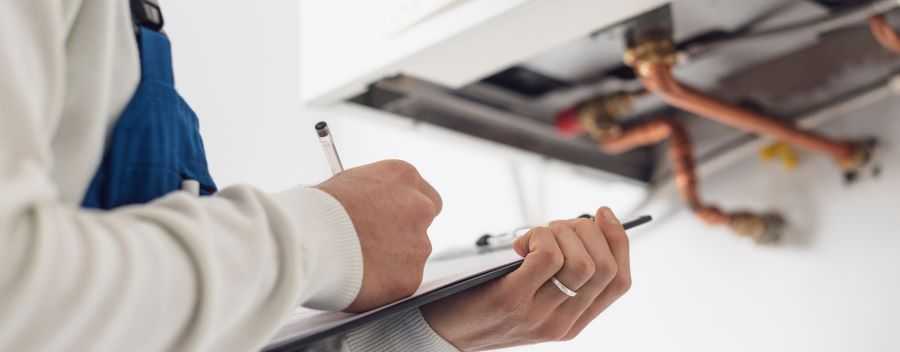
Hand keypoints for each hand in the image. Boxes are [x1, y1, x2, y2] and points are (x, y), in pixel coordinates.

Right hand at [317, 160, 441, 311]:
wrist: (309, 241)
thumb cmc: (316, 210)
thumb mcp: (347, 184)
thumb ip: (371, 196)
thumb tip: (370, 207)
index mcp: (403, 177)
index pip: (422, 194)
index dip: (404, 210)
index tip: (389, 220)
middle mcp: (419, 207)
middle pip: (423, 224)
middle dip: (404, 234)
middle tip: (377, 244)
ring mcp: (418, 244)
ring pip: (411, 256)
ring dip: (392, 261)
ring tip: (357, 262)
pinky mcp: (410, 277)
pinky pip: (400, 282)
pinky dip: (384, 284)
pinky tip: (360, 278)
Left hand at [421, 207, 630, 350]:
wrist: (441, 333)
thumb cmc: (484, 303)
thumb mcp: (531, 297)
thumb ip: (558, 275)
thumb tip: (585, 227)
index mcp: (574, 322)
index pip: (620, 281)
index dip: (618, 241)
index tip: (602, 213)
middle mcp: (562, 323)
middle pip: (605, 267)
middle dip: (587, 231)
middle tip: (556, 226)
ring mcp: (539, 315)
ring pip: (582, 262)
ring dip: (562, 233)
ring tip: (535, 235)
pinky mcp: (512, 300)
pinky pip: (548, 258)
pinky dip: (540, 237)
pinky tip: (520, 244)